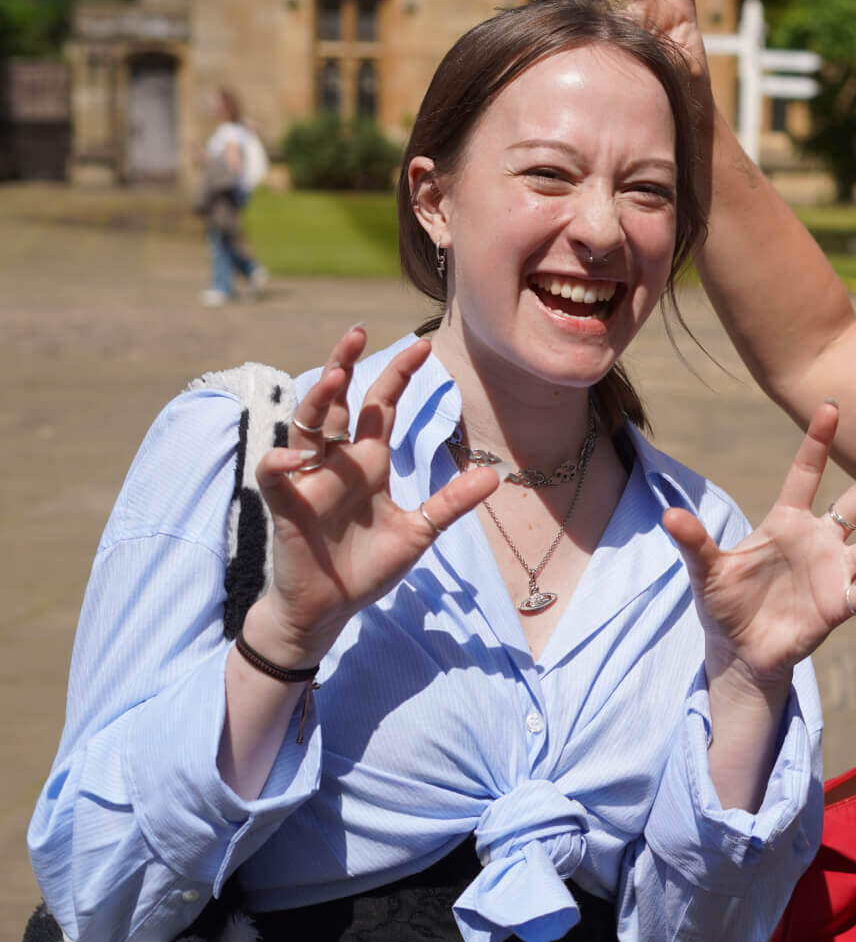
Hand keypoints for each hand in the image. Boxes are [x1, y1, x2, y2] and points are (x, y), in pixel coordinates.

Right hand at [249, 327, 498, 665]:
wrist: (330, 608)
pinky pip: (275, 475)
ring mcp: (309, 481)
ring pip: (306, 426)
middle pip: (337, 402)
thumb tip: (494, 476)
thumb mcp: (419, 532)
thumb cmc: (368, 567)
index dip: (398, 376)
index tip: (422, 345)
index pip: (381, 406)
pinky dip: (281, 461)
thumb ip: (450, 504)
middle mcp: (337, 462)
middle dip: (343, 366)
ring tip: (334, 375)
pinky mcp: (286, 506)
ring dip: (317, 399)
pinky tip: (298, 455)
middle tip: (357, 332)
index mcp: (369, 462)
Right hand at [604, 0, 708, 84]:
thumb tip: (632, 44)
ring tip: (614, 35)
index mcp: (678, 7)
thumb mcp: (687, 68)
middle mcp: (651, 8)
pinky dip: (596, 49)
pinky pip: (599, 36)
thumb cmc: (688, 87)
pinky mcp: (612, 40)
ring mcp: (629, 22)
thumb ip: (669, 53)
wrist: (675, 109)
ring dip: (606, 24)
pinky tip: (600, 66)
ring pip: (609, 8)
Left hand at [662, 402, 855, 688]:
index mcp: (787, 521)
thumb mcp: (705, 571)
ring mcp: (833, 571)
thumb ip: (694, 541)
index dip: (817, 441)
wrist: (741, 650)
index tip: (832, 405)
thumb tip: (667, 516)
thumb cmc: (726, 603)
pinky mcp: (837, 605)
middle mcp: (819, 539)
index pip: (805, 474)